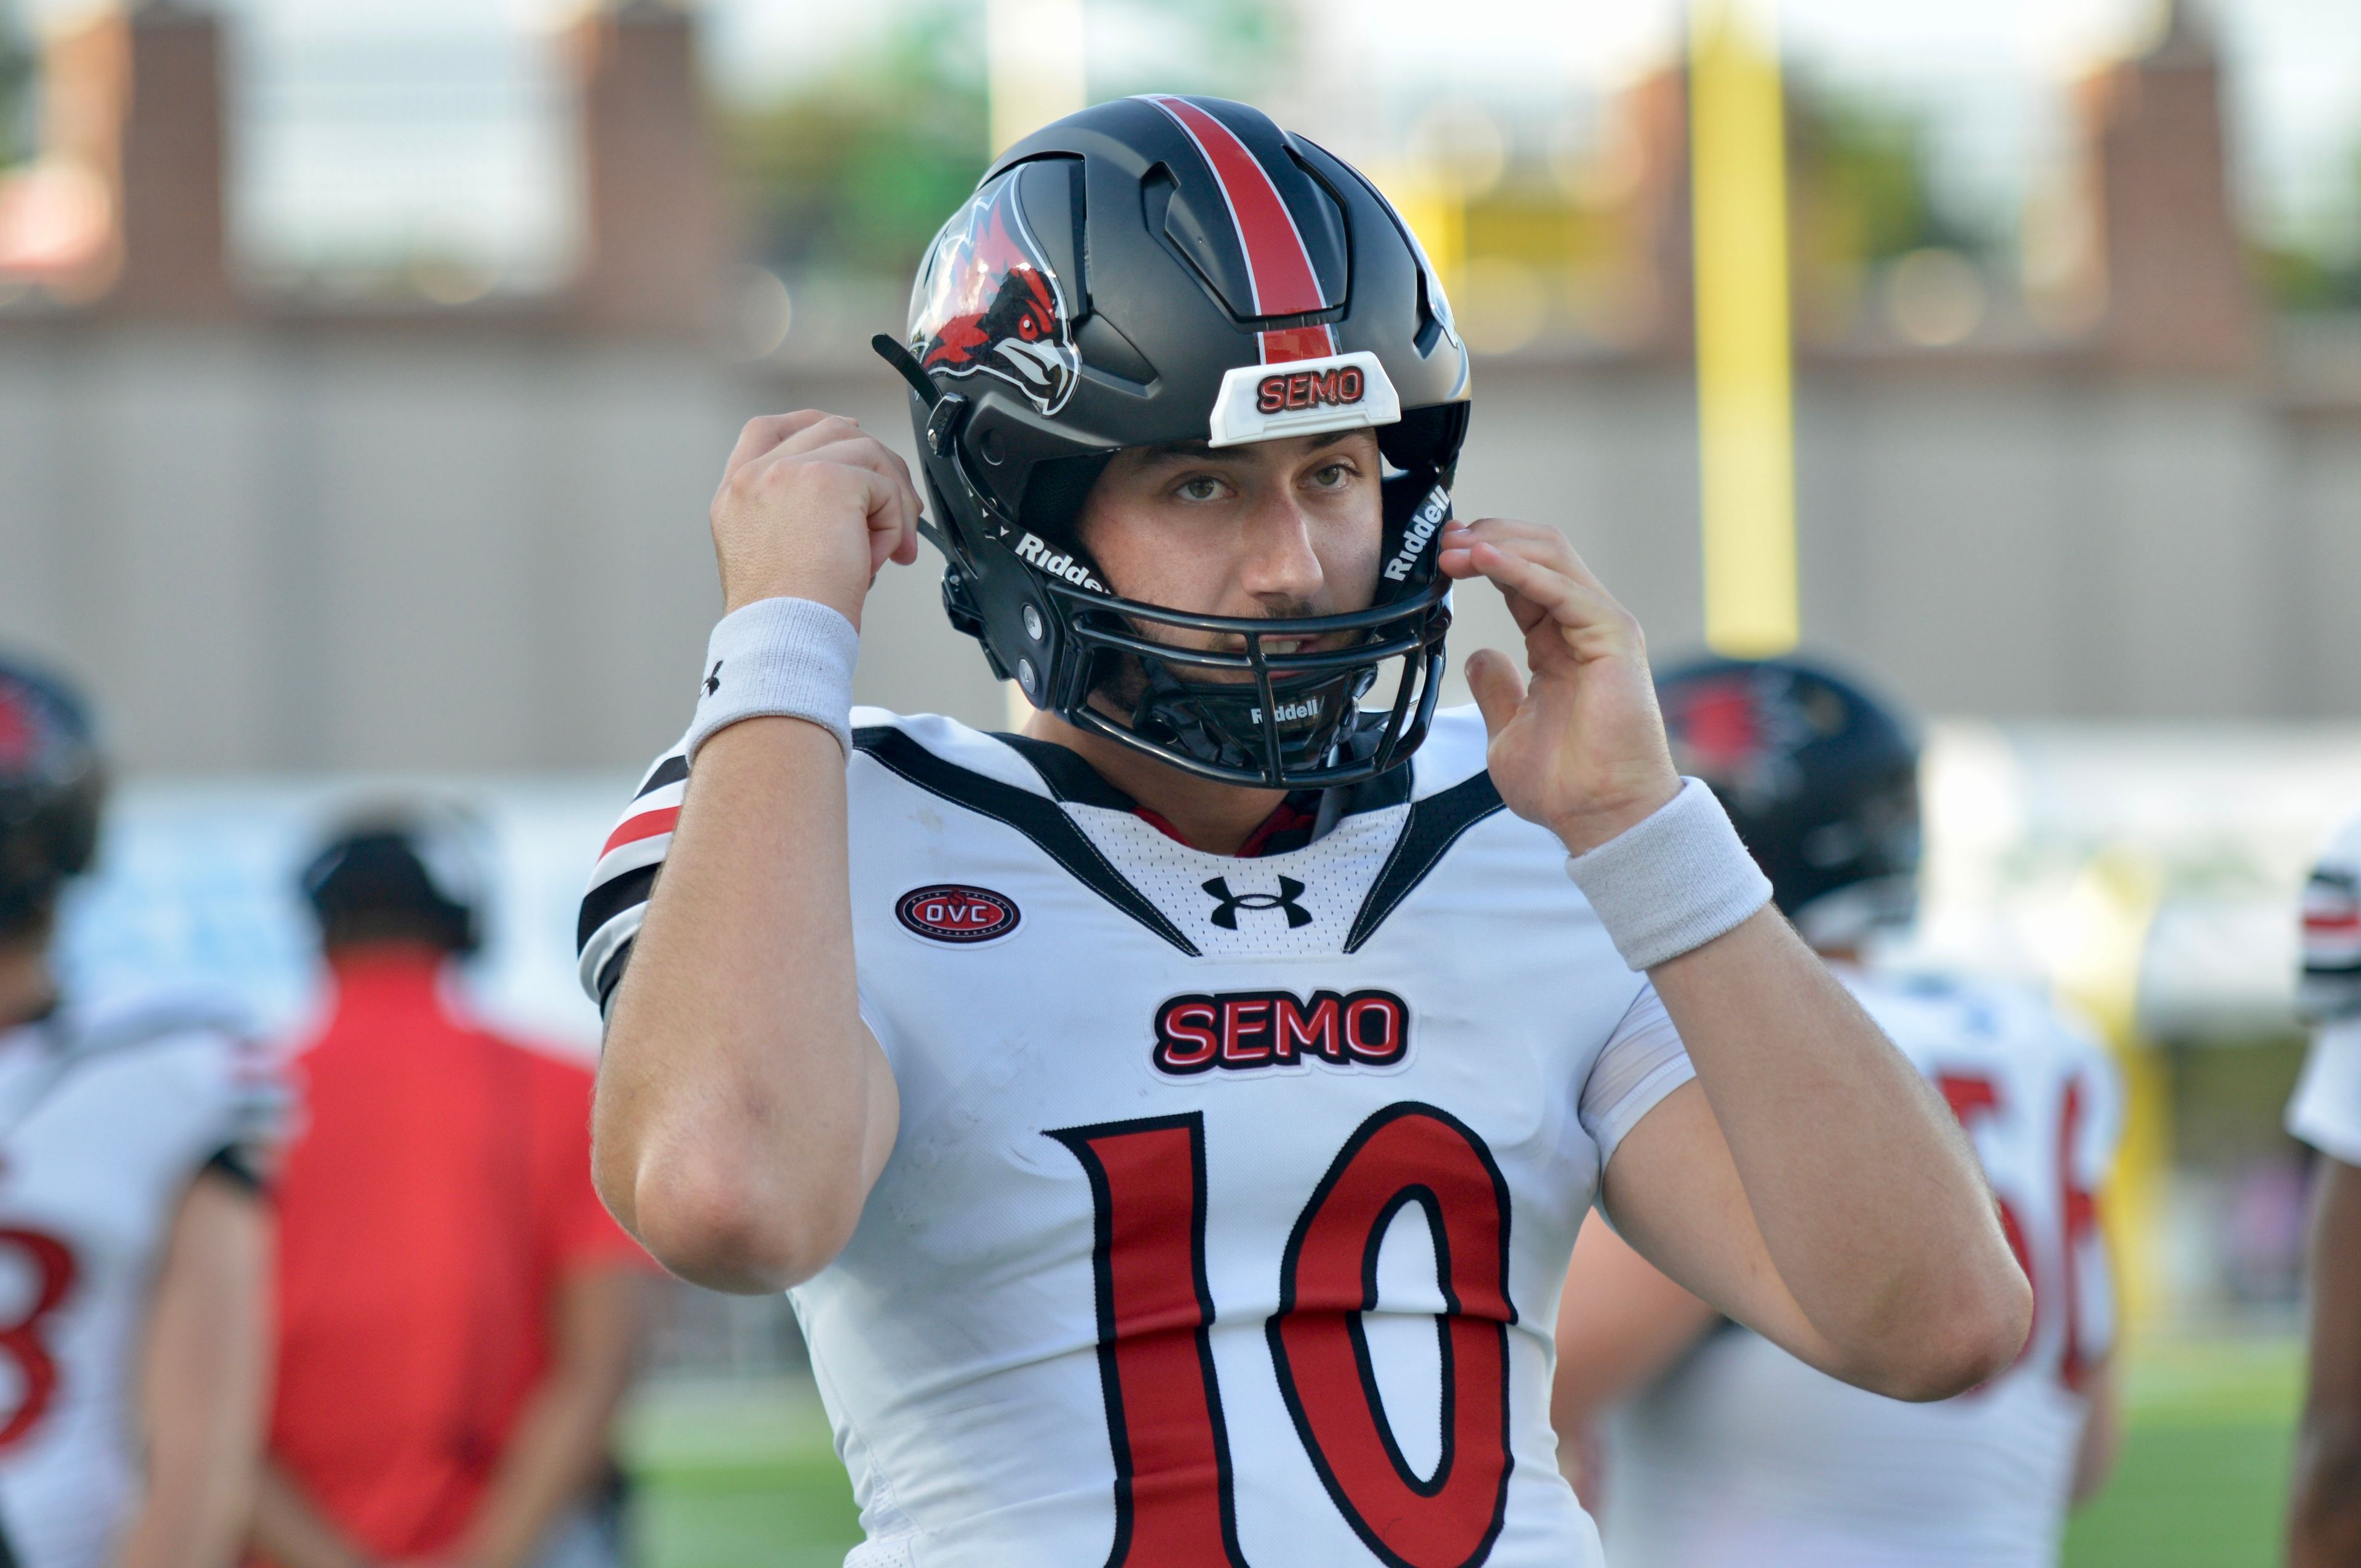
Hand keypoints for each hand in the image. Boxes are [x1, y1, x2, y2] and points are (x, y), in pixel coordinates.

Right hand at [709, 410, 923, 625]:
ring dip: (892, 500)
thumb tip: (860, 502)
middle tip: (897, 514)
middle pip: (830, 431)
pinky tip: (881, 558)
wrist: (782, 636)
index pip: (767, 430)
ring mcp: (788, 471)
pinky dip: (896, 523)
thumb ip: (799, 517)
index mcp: (737, 493)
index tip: (851, 435)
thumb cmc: (784, 618)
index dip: (813, 425)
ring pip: (866, 452)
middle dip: (875, 466)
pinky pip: (884, 486)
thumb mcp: (776, 557)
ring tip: (888, 548)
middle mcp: (755, 475)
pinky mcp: (828, 479)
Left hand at [1437, 517, 1679, 854]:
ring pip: (1551, 556)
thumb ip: (1496, 689)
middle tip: (1441, 539)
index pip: (1520, 577)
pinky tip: (1483, 559)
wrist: (1602, 817)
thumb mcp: (1508, 730)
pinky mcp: (1613, 637)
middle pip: (1538, 551)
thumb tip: (1477, 657)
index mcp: (1560, 642)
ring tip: (1453, 547)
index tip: (1437, 555)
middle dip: (1486, 535)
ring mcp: (1601, 626)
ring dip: (1497, 543)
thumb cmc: (1567, 785)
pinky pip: (1563, 589)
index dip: (1479, 557)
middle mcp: (1584, 625)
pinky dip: (1520, 569)